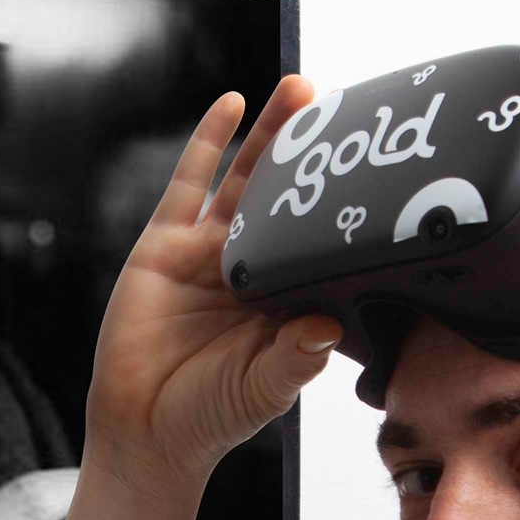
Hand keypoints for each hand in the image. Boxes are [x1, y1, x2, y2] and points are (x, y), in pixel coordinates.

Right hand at [86, 79, 343, 501]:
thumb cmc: (212, 415)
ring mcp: (208, 252)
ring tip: (298, 88)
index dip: (342, 201)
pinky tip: (231, 104)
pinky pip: (190, 183)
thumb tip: (329, 323)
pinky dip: (209, 142)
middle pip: (287, 195)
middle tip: (342, 104)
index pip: (321, 235)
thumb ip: (298, 355)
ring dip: (270, 133)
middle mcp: (250, 266)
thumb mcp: (266, 387)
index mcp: (284, 296)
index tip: (375, 165)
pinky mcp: (165, 246)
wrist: (144, 431)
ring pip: (245, 180)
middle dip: (310, 149)